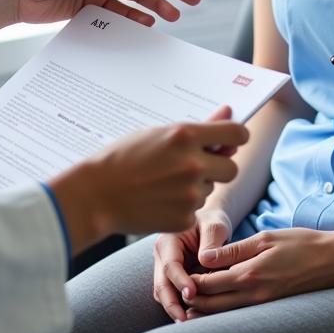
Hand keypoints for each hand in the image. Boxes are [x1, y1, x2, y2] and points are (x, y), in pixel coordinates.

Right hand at [49, 106, 247, 256]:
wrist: (96, 195)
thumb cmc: (123, 157)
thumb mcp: (159, 134)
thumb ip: (199, 128)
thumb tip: (228, 113)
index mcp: (186, 136)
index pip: (237, 134)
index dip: (237, 137)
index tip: (232, 141)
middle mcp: (193, 164)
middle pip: (232, 168)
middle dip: (220, 167)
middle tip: (198, 166)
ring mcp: (190, 194)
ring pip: (210, 189)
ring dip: (197, 186)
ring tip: (164, 182)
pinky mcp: (184, 219)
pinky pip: (195, 210)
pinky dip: (183, 207)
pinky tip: (159, 200)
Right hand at [152, 206, 232, 322]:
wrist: (209, 222)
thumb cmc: (212, 222)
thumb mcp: (215, 225)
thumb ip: (211, 242)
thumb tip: (205, 261)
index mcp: (169, 240)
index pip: (170, 265)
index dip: (180, 281)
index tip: (191, 294)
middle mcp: (162, 255)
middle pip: (161, 283)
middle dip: (170, 303)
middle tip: (183, 319)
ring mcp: (165, 268)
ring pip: (163, 292)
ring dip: (174, 307)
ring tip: (188, 321)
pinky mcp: (172, 278)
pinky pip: (172, 294)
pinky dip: (180, 305)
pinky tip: (192, 314)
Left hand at [183, 227, 333, 315]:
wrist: (331, 261)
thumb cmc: (299, 243)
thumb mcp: (264, 238)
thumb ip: (233, 250)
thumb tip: (204, 256)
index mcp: (249, 274)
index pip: (208, 284)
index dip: (189, 280)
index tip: (176, 271)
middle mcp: (254, 295)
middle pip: (212, 305)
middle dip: (192, 299)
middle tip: (175, 290)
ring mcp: (262, 303)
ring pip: (224, 313)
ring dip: (205, 308)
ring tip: (187, 300)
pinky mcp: (269, 305)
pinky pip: (239, 311)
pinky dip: (223, 307)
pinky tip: (215, 300)